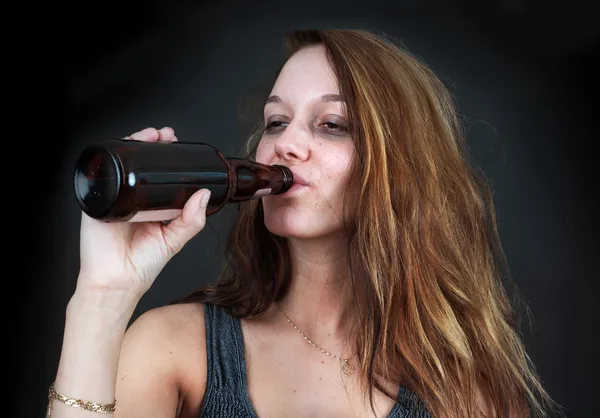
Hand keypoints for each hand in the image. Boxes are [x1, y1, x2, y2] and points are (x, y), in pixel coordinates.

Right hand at [76, 127, 210, 300]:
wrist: (117, 282)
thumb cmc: (142, 265)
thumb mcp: (174, 240)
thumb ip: (191, 221)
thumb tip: (203, 196)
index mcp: (151, 205)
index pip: (159, 174)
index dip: (167, 157)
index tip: (177, 144)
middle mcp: (133, 198)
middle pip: (140, 163)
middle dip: (152, 144)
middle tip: (166, 136)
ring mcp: (115, 197)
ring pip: (123, 163)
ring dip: (134, 144)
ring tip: (149, 136)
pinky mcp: (98, 201)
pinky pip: (102, 176)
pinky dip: (111, 159)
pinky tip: (123, 149)